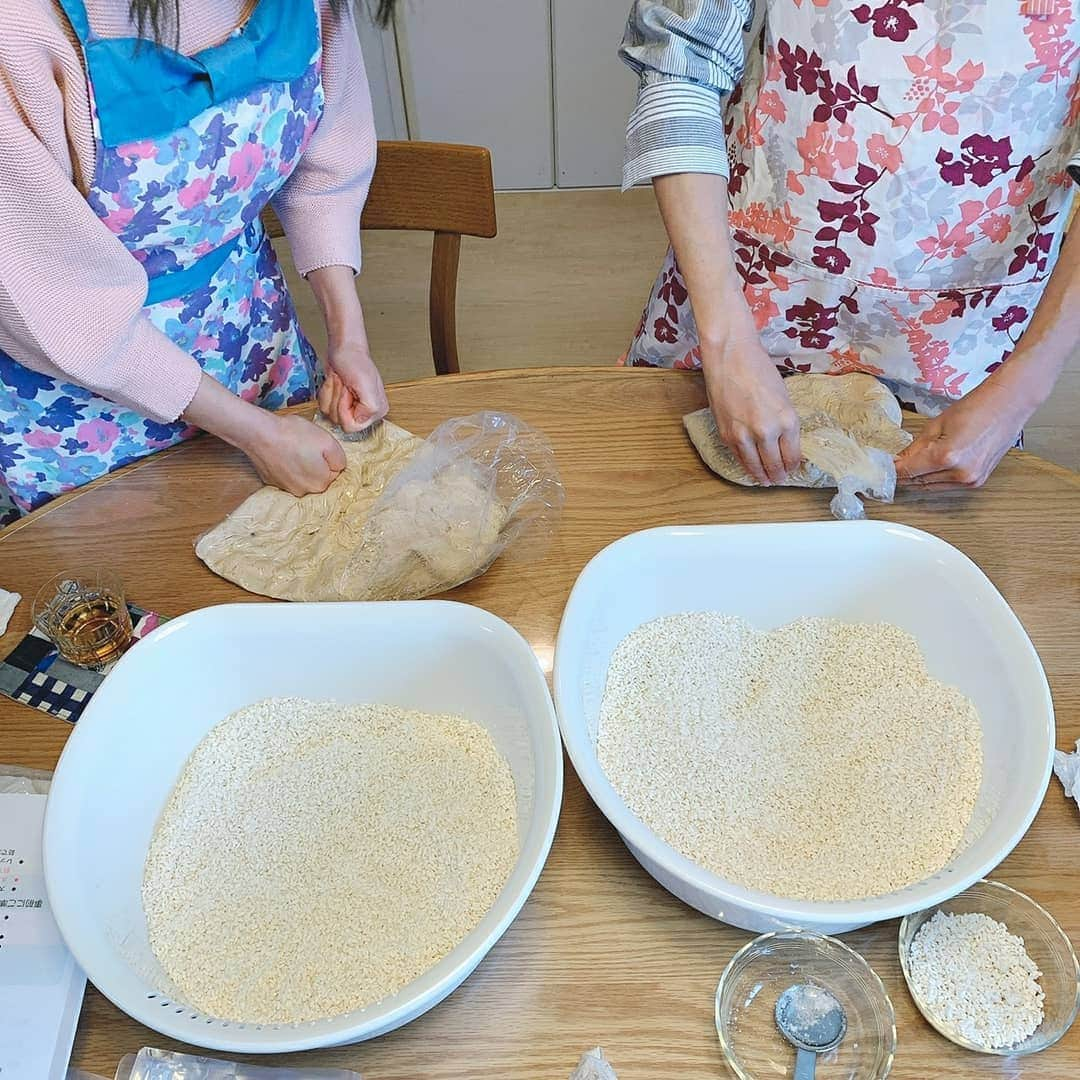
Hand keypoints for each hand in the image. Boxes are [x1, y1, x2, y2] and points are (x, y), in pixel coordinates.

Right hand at [245, 413, 346, 495]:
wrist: (260, 433)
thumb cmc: (294, 435)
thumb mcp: (328, 441)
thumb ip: (340, 459)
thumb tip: (339, 467)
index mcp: (321, 483)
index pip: (333, 472)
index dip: (328, 457)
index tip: (318, 447)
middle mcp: (304, 491)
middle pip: (317, 476)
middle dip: (315, 463)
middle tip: (306, 446)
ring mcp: (285, 488)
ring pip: (301, 476)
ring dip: (300, 465)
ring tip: (293, 449)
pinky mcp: (271, 481)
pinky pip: (286, 474)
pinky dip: (286, 466)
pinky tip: (282, 453)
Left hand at [317, 342, 388, 433]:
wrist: (343, 347)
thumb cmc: (354, 361)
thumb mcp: (367, 385)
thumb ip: (370, 408)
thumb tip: (361, 421)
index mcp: (376, 411)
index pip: (352, 426)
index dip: (345, 409)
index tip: (349, 393)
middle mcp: (364, 412)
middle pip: (339, 421)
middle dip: (337, 400)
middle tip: (345, 385)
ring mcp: (350, 407)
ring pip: (330, 414)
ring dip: (331, 394)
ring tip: (341, 381)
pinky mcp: (338, 401)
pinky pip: (324, 406)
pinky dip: (325, 392)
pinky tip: (334, 382)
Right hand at [703, 335, 801, 484]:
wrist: (730, 357)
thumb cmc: (758, 369)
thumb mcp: (783, 396)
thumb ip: (785, 421)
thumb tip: (785, 442)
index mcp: (788, 420)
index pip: (793, 456)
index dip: (793, 466)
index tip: (793, 469)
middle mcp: (768, 431)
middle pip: (775, 465)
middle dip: (779, 475)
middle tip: (780, 480)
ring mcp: (745, 435)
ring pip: (756, 467)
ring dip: (762, 477)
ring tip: (766, 481)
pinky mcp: (727, 435)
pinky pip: (739, 458)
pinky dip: (746, 466)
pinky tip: (750, 470)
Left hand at [895, 376, 1032, 489]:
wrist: (1009, 405)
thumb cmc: (976, 407)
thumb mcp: (936, 424)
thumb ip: (915, 447)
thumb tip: (898, 460)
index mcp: (947, 456)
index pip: (908, 471)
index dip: (893, 470)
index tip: (882, 467)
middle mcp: (960, 473)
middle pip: (919, 482)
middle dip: (904, 475)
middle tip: (892, 467)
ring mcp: (970, 480)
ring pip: (932, 487)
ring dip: (918, 479)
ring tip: (909, 467)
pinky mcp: (977, 482)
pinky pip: (947, 486)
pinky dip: (935, 479)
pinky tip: (927, 469)